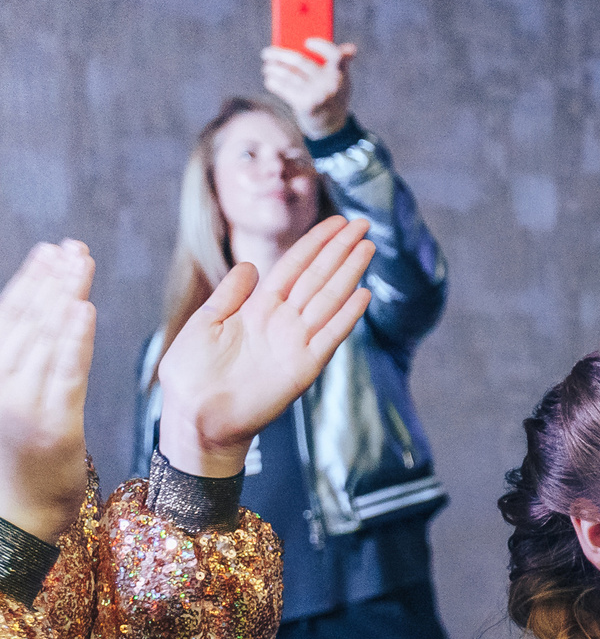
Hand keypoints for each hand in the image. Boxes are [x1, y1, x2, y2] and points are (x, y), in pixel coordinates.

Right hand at [0, 240, 96, 540]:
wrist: (17, 510)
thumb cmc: (18, 454)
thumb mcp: (14, 399)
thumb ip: (25, 360)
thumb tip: (43, 313)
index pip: (8, 316)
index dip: (30, 279)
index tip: (51, 249)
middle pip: (26, 319)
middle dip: (51, 278)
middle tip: (75, 247)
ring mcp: (20, 402)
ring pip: (43, 338)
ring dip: (64, 296)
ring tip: (82, 265)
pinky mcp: (50, 424)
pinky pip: (64, 373)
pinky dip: (74, 338)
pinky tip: (85, 310)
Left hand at [155, 216, 374, 478]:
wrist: (195, 415)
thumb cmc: (192, 374)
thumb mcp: (204, 323)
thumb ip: (229, 295)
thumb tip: (249, 265)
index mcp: (258, 308)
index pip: (294, 266)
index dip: (315, 243)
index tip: (336, 222)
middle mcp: (282, 321)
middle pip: (317, 277)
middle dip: (339, 249)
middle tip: (362, 224)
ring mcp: (295, 343)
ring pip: (328, 299)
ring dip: (348, 273)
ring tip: (367, 248)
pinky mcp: (303, 368)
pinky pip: (329, 337)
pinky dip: (346, 317)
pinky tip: (362, 295)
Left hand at [261, 37, 357, 140]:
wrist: (331, 126)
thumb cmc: (331, 95)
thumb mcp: (338, 80)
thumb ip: (332, 62)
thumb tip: (309, 38)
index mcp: (340, 74)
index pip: (335, 55)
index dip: (322, 46)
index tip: (307, 42)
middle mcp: (331, 84)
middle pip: (301, 62)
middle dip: (280, 55)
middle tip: (266, 53)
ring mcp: (319, 95)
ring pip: (289, 75)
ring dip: (273, 69)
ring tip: (267, 67)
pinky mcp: (307, 105)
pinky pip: (285, 89)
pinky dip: (274, 83)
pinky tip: (269, 80)